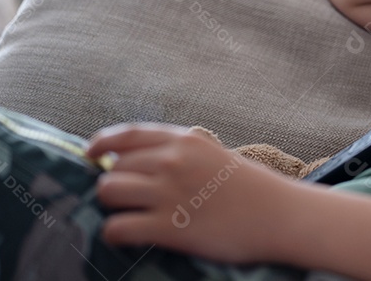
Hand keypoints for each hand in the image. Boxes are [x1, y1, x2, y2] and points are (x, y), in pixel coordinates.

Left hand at [86, 123, 296, 262]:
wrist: (279, 215)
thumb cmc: (251, 187)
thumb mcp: (215, 154)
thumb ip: (181, 151)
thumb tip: (140, 157)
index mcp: (185, 141)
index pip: (127, 134)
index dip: (101, 143)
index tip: (91, 153)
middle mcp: (172, 162)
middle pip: (114, 167)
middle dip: (114, 182)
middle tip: (127, 197)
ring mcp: (168, 194)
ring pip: (108, 192)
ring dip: (112, 205)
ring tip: (128, 214)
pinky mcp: (169, 228)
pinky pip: (118, 227)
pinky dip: (115, 233)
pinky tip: (127, 235)